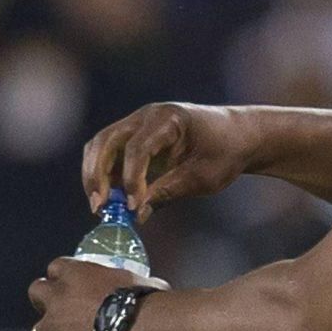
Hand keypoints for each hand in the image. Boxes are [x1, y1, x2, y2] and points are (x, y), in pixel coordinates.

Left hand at [28, 259, 136, 330]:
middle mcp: (57, 296)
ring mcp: (53, 326)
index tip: (73, 287)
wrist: (138, 329)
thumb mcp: (132, 279)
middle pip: (36, 292)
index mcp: (75, 272)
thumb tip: (135, 284)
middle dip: (46, 302)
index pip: (56, 267)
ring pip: (37, 330)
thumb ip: (121, 281)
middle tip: (62, 313)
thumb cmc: (142, 299)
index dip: (64, 279)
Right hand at [81, 101, 252, 213]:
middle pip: (107, 141)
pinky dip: (103, 176)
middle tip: (98, 207)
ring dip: (94, 175)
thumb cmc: (225, 153)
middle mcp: (147, 116)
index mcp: (169, 119)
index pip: (137, 147)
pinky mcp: (134, 138)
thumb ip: (167, 192)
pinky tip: (109, 200)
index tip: (132, 206)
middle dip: (97, 175)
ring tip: (99, 207)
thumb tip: (136, 214)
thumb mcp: (202, 178)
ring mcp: (137, 124)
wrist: (237, 135)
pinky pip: (108, 154)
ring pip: (100, 145)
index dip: (131, 179)